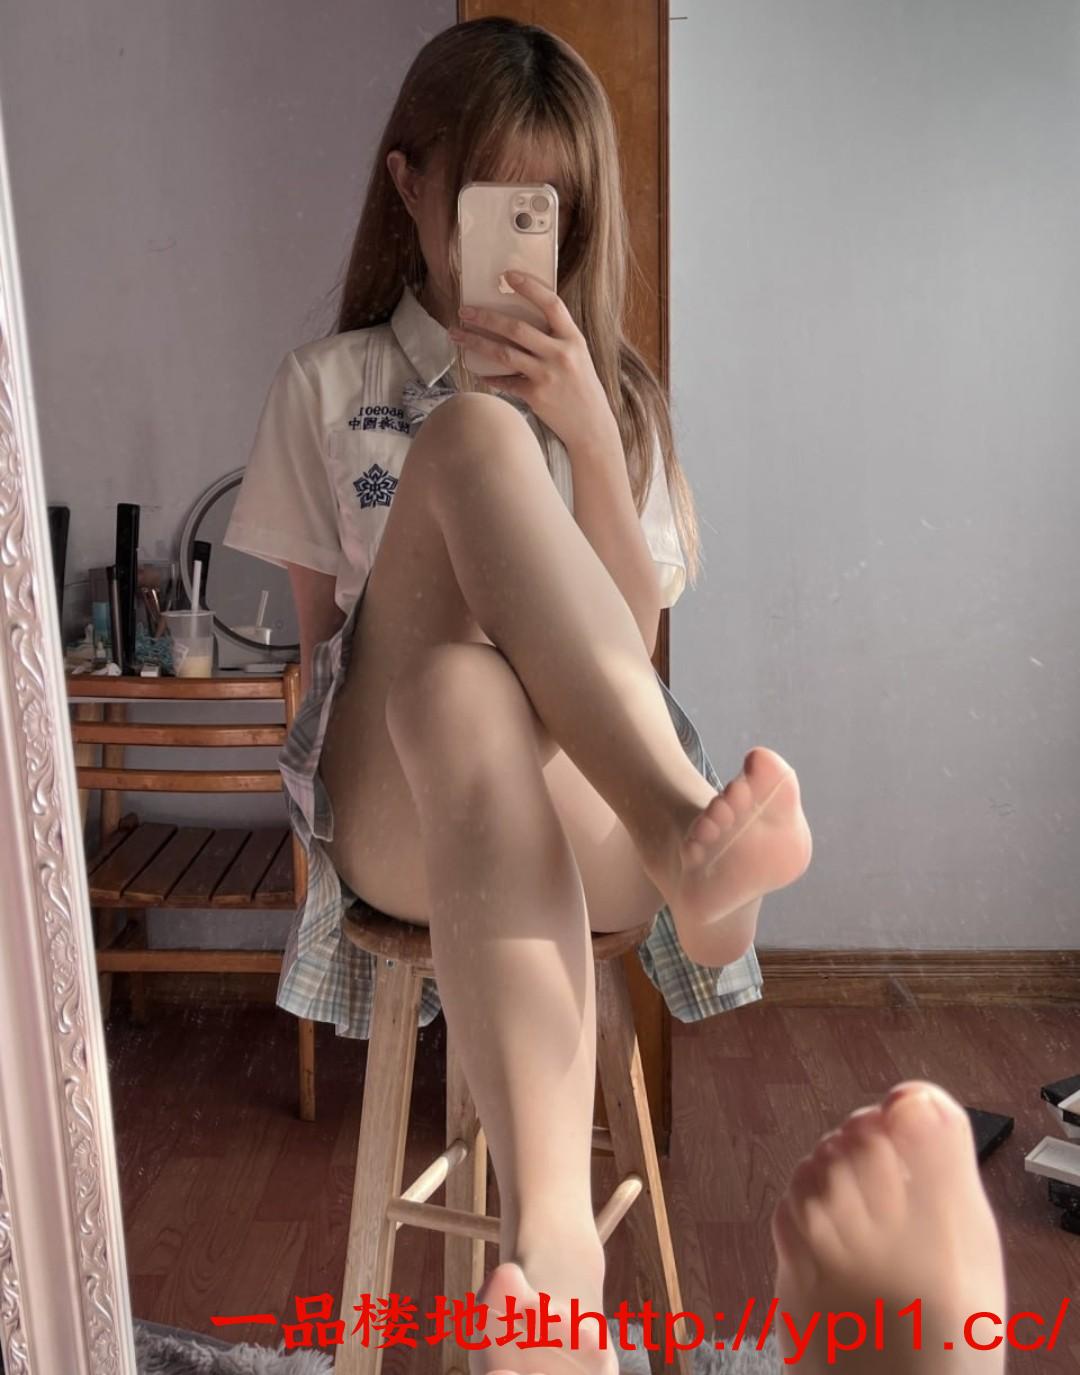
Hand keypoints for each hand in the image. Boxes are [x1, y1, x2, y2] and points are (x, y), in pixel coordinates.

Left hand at [447, 270, 618, 453]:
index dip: (529, 287)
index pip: (551, 304)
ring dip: (476, 342)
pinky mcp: (535, 395)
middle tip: (464, 311)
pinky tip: (477, 372)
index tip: (508, 275)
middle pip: (516, 329)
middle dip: (485, 317)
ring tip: (457, 334)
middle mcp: (561, 354)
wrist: (592, 425)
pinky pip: (505, 382)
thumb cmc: (581, 386)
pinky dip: (489, 377)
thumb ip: (556, 337)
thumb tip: (522, 319)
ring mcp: (547, 375)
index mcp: (573, 338)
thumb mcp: (578, 355)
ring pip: (504, 354)